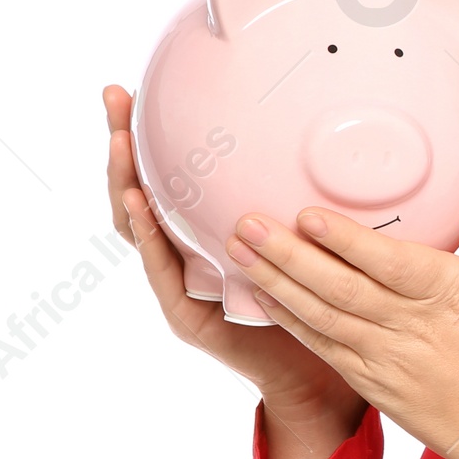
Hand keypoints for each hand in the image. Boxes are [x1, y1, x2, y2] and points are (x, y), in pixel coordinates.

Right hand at [102, 85, 366, 458]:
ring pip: (139, 225)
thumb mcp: (315, 235)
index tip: (146, 84)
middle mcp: (187, 252)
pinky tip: (140, 203)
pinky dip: (147, 234)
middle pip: (144, 189)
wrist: (320, 375)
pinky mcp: (185, 312)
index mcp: (211, 231)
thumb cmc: (323, 301)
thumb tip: (344, 127)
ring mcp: (181, 282)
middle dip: (124, 142)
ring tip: (119, 141)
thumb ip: (312, 190)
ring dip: (126, 180)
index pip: (174, 173)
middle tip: (114, 97)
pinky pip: (160, 268)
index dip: (156, 133)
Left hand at [222, 172, 458, 458]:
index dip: (347, 241)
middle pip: (342, 288)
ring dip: (278, 283)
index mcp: (452, 297)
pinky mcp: (374, 384)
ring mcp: (388, 361)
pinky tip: (264, 295)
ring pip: (323, 317)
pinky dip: (292, 321)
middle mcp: (413, 329)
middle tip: (247, 224)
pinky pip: (325, 348)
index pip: (390, 264)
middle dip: (289, 255)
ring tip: (240, 250)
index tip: (308, 215)